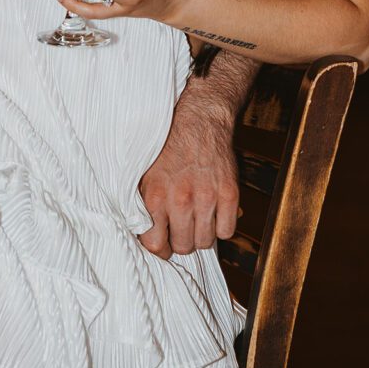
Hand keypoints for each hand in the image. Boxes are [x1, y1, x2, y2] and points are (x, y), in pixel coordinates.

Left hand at [138, 103, 239, 256]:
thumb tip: (140, 232)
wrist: (199, 119)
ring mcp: (207, 197)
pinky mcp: (229, 194)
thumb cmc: (168, 144)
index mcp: (155, 195)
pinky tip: (214, 212)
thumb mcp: (143, 171)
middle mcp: (181, 200)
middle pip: (183, 246)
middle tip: (181, 227)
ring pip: (205, 242)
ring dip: (201, 234)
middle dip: (181, 240)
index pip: (155, 245)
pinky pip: (227, 231)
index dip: (160, 248)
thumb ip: (140, 202)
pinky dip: (221, 226)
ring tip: (196, 218)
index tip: (163, 243)